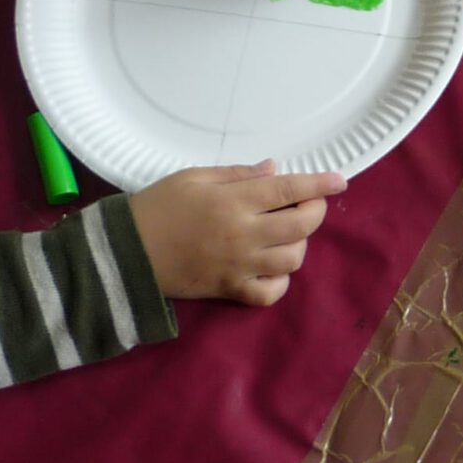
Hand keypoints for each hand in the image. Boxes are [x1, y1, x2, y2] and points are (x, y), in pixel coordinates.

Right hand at [130, 161, 345, 305]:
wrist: (122, 253)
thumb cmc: (157, 207)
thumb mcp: (193, 178)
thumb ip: (238, 174)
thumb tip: (275, 170)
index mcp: (233, 201)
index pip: (289, 189)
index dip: (319, 184)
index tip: (340, 180)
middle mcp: (243, 234)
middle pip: (301, 224)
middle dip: (314, 210)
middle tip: (305, 203)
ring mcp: (238, 265)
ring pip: (292, 259)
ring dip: (299, 244)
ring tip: (285, 233)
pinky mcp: (229, 290)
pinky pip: (270, 293)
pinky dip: (280, 282)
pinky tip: (272, 266)